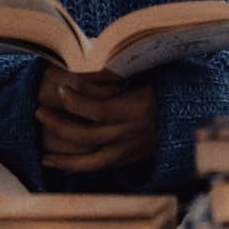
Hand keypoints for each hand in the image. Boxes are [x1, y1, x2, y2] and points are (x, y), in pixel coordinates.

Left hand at [35, 62, 156, 172]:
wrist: (190, 115)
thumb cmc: (165, 85)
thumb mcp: (146, 72)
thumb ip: (116, 72)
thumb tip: (84, 61)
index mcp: (137, 109)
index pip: (100, 110)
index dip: (76, 101)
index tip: (59, 88)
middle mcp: (132, 133)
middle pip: (88, 135)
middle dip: (59, 125)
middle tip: (38, 111)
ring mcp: (130, 150)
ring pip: (91, 161)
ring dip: (63, 157)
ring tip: (41, 149)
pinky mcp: (128, 159)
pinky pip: (98, 167)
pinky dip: (76, 166)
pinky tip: (56, 163)